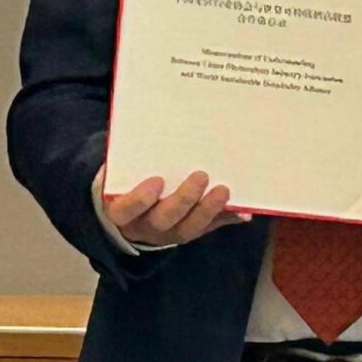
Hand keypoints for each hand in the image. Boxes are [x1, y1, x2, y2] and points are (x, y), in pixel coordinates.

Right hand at [103, 172, 247, 248]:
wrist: (128, 212)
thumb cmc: (124, 182)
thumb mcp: (118, 174)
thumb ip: (126, 161)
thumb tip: (143, 127)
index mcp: (121, 211)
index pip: (126, 209)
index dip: (140, 199)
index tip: (157, 180)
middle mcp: (144, 226)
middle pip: (163, 220)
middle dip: (184, 199)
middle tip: (201, 176)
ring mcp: (168, 234)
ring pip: (188, 229)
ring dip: (208, 210)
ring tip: (224, 190)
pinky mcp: (188, 232)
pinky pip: (208, 228)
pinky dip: (226, 219)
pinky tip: (243, 211)